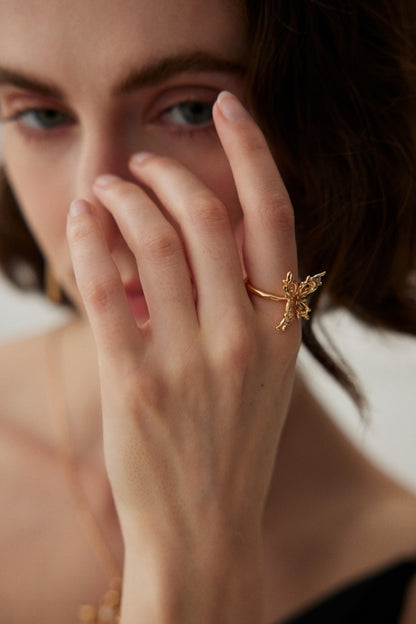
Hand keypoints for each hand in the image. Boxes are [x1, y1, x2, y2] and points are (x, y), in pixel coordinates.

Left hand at [67, 92, 299, 621]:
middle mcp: (242, 338)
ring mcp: (190, 362)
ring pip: (152, 244)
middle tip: (141, 167)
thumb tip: (204, 238)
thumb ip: (246, 306)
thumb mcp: (261, 374)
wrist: (206, 529)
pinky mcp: (137, 385)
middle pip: (204, 219)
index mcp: (281, 331)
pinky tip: (81, 221)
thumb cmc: (232, 445)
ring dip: (123, 200)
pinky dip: (90, 243)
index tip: (230, 108)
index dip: (254, 153)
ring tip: (105, 191)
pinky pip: (108, 292)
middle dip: (166, 174)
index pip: (276, 219)